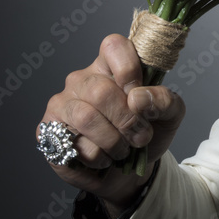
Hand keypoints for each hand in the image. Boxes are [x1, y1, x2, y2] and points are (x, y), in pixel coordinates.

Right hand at [38, 34, 185, 214]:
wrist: (129, 172)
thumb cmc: (147, 133)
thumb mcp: (170, 115)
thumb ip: (164, 100)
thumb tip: (138, 98)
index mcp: (112, 66)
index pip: (113, 46)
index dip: (129, 70)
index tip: (138, 97)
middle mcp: (83, 79)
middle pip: (101, 91)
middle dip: (127, 120)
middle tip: (140, 136)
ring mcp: (63, 103)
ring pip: (86, 118)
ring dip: (113, 142)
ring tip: (123, 150)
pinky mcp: (49, 129)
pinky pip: (74, 144)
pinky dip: (98, 158)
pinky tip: (102, 158)